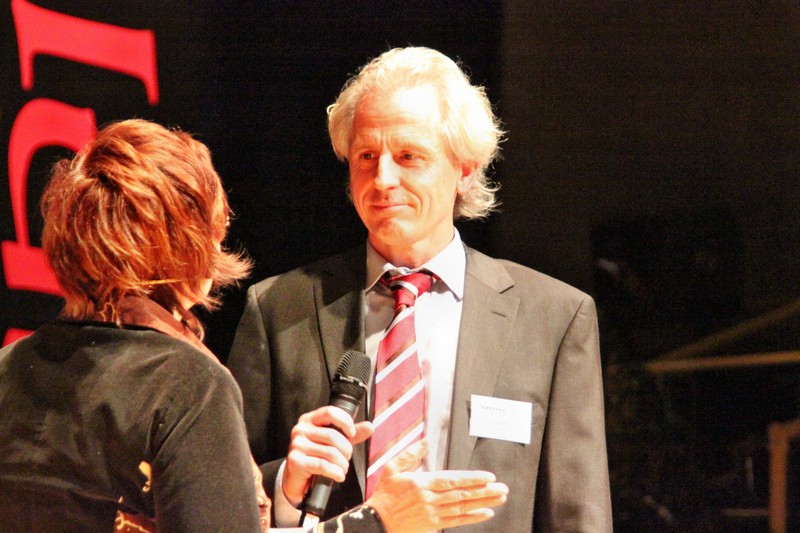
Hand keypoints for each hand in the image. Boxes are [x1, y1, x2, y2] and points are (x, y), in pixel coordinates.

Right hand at [282, 406, 372, 504]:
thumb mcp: (333, 442)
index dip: (345, 422)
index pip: (330, 412)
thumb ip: (350, 434)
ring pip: (330, 452)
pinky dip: (335, 472)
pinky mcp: (295, 461)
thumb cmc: (316, 456)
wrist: (296, 478)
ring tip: (342, 469)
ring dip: (342, 464)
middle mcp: (301, 429)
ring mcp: (296, 445)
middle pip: (332, 435)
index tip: (352, 433)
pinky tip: (338, 475)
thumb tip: (370, 427)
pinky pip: (322, 465)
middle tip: (347, 458)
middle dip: (346, 449)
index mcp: (309, 419)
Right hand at [366, 440, 508, 532]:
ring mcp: (433, 513)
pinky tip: (485, 513)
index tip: (488, 477)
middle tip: (502, 488)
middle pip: (462, 494)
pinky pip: (456, 521)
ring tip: (499, 498)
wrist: (377, 522)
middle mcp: (430, 499)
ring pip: (463, 507)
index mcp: (422, 483)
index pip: (452, 480)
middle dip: (485, 491)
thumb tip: (425, 441)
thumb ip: (410, 454)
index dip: (472, 479)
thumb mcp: (392, 468)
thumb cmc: (385, 495)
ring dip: (483, 503)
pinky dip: (472, 517)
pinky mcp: (433, 524)